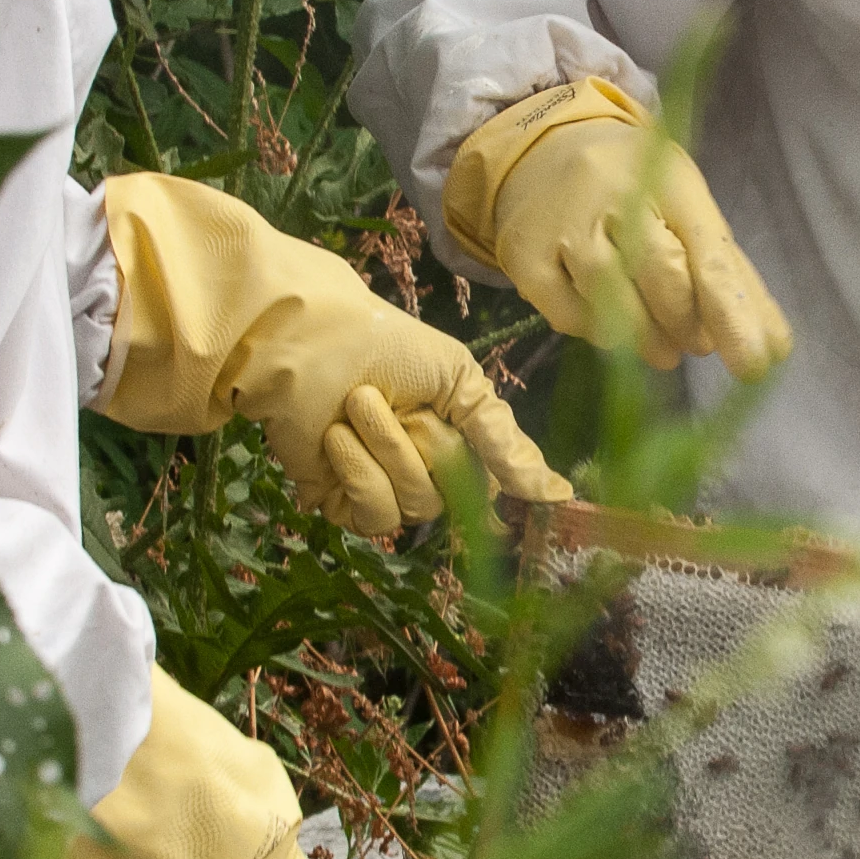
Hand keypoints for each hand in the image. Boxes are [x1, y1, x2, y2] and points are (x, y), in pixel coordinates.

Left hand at [99, 171, 571, 533]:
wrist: (304, 342)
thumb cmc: (382, 343)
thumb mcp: (458, 378)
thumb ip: (502, 438)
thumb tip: (556, 493)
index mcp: (457, 430)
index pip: (499, 478)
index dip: (516, 484)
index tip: (550, 497)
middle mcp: (424, 463)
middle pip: (458, 494)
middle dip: (426, 445)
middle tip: (394, 401)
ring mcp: (383, 486)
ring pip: (415, 506)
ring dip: (385, 453)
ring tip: (353, 406)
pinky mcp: (340, 501)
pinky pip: (372, 515)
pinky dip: (358, 474)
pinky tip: (336, 440)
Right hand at [442, 76, 792, 375]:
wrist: (541, 150)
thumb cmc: (633, 186)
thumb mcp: (685, 207)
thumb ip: (728, 273)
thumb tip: (775, 347)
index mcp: (671, 181)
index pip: (711, 254)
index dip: (735, 314)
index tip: (756, 364)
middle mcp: (615, 199)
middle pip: (663, 276)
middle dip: (688, 323)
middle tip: (698, 344)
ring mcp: (566, 229)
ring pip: (613, 300)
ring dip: (648, 338)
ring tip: (664, 350)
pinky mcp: (526, 260)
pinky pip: (569, 316)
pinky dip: (600, 334)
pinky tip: (614, 331)